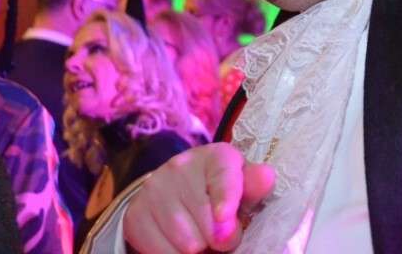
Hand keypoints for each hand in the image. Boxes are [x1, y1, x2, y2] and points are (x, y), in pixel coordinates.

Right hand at [122, 143, 274, 253]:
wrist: (177, 189)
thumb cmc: (221, 190)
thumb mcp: (242, 185)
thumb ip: (253, 186)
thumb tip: (265, 177)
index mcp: (216, 156)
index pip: (223, 178)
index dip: (225, 199)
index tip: (224, 217)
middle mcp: (181, 167)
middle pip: (207, 220)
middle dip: (222, 238)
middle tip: (223, 236)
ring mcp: (155, 189)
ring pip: (186, 242)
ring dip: (200, 249)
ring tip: (203, 237)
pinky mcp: (136, 215)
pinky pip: (162, 253)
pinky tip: (181, 243)